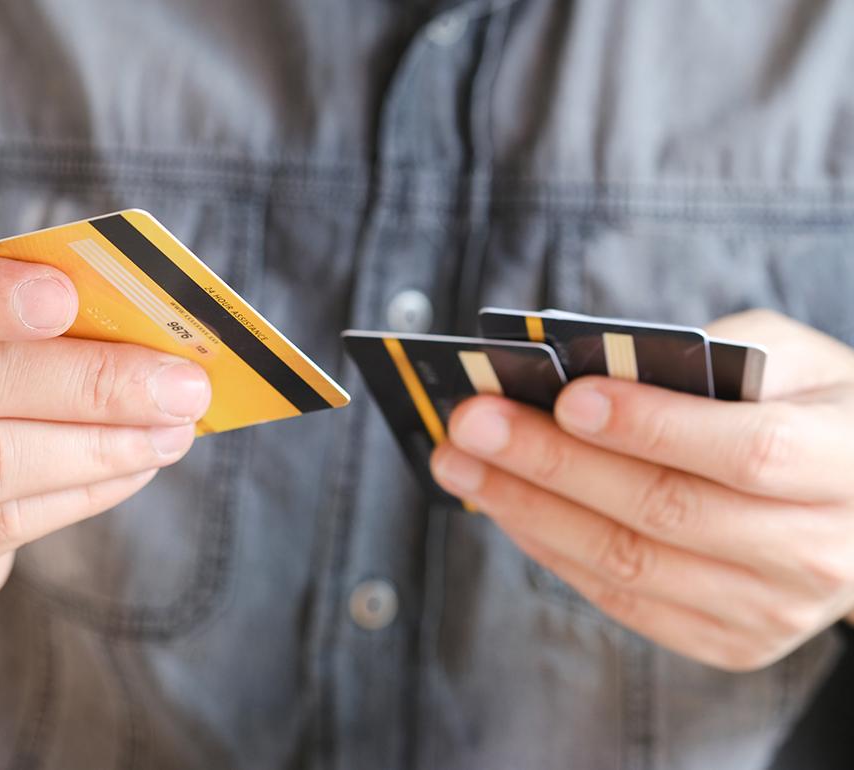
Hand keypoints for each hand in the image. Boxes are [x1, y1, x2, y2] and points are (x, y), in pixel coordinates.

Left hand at [431, 310, 853, 670]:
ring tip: (462, 464)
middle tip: (473, 423)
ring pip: (627, 563)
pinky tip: (506, 508)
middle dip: (552, 463)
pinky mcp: (726, 640)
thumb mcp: (791, 359)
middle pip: (664, 511)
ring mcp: (768, 609)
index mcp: (846, 465)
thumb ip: (707, 355)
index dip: (652, 425)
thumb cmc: (812, 412)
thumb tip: (589, 368)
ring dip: (528, 510)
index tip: (567, 396)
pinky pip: (620, 599)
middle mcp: (813, 551)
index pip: (746, 452)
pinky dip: (551, 550)